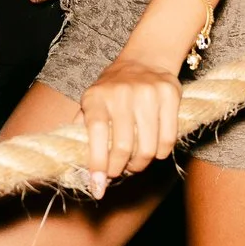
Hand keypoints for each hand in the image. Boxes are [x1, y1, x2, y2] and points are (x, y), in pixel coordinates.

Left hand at [78, 55, 180, 191]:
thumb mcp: (91, 101)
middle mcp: (122, 93)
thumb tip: (74, 165)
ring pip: (147, 147)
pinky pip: (168, 139)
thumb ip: (82, 128)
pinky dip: (160, 153)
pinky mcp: (170, 95)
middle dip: (120, 168)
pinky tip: (154, 151)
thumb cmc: (113, 89)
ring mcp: (148, 92)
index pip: (96, 132)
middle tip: (118, 172)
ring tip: (135, 163)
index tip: (98, 186)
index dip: (97, 162)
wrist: (145, 60)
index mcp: (97, 96)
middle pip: (123, 146)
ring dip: (140, 164)